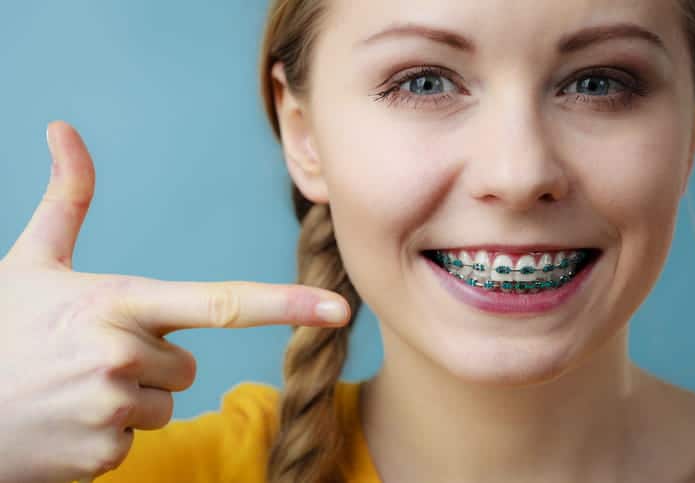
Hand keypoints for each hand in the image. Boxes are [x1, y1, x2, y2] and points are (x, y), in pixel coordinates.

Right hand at [0, 121, 350, 482]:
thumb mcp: (30, 261)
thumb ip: (65, 199)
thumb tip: (63, 129)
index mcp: (119, 301)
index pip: (222, 302)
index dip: (287, 305)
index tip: (339, 310)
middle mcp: (123, 354)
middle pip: (186, 368)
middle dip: (152, 365)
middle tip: (91, 358)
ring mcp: (113, 409)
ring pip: (164, 405)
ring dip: (129, 400)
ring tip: (75, 389)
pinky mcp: (103, 453)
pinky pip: (135, 441)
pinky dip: (108, 433)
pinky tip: (66, 419)